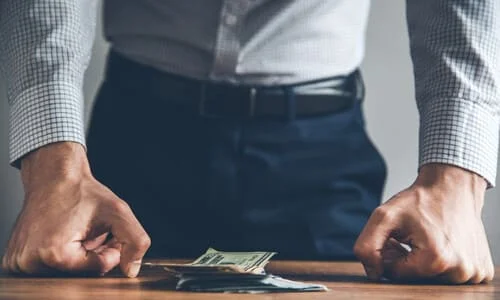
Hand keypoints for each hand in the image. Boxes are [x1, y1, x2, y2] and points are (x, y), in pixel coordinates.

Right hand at [1, 142, 150, 276]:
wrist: (53, 176)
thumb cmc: (80, 191)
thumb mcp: (118, 212)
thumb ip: (135, 241)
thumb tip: (131, 270)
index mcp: (54, 254)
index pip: (99, 268)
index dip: (110, 248)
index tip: (104, 229)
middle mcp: (32, 262)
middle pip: (82, 273)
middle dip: (95, 252)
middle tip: (93, 230)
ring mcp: (22, 262)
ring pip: (69, 271)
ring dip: (81, 254)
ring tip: (77, 230)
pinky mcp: (18, 260)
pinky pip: (52, 266)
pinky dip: (64, 254)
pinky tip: (64, 234)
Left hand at [354, 163, 493, 283]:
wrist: (452, 187)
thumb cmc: (419, 200)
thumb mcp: (383, 216)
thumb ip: (367, 246)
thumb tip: (373, 273)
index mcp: (435, 259)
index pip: (395, 273)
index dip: (390, 253)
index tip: (398, 236)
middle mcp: (459, 271)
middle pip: (415, 278)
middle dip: (406, 259)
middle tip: (411, 236)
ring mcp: (474, 273)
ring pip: (432, 279)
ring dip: (424, 262)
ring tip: (427, 238)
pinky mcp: (482, 271)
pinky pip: (452, 276)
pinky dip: (444, 263)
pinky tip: (443, 242)